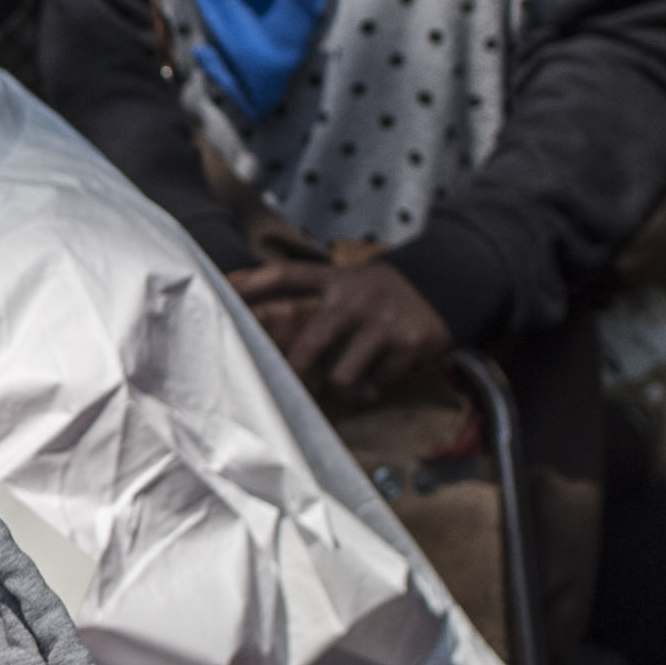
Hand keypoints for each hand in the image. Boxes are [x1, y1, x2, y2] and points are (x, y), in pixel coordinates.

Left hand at [230, 253, 453, 409]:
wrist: (444, 283)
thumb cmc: (376, 293)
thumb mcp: (345, 279)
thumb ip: (308, 294)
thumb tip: (245, 296)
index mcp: (334, 278)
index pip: (286, 276)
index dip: (253, 283)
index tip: (222, 291)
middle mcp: (356, 297)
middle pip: (312, 341)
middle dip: (296, 372)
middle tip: (289, 387)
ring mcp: (383, 321)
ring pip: (343, 375)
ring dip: (339, 387)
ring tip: (343, 384)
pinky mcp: (410, 342)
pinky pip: (378, 383)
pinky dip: (373, 389)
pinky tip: (376, 379)